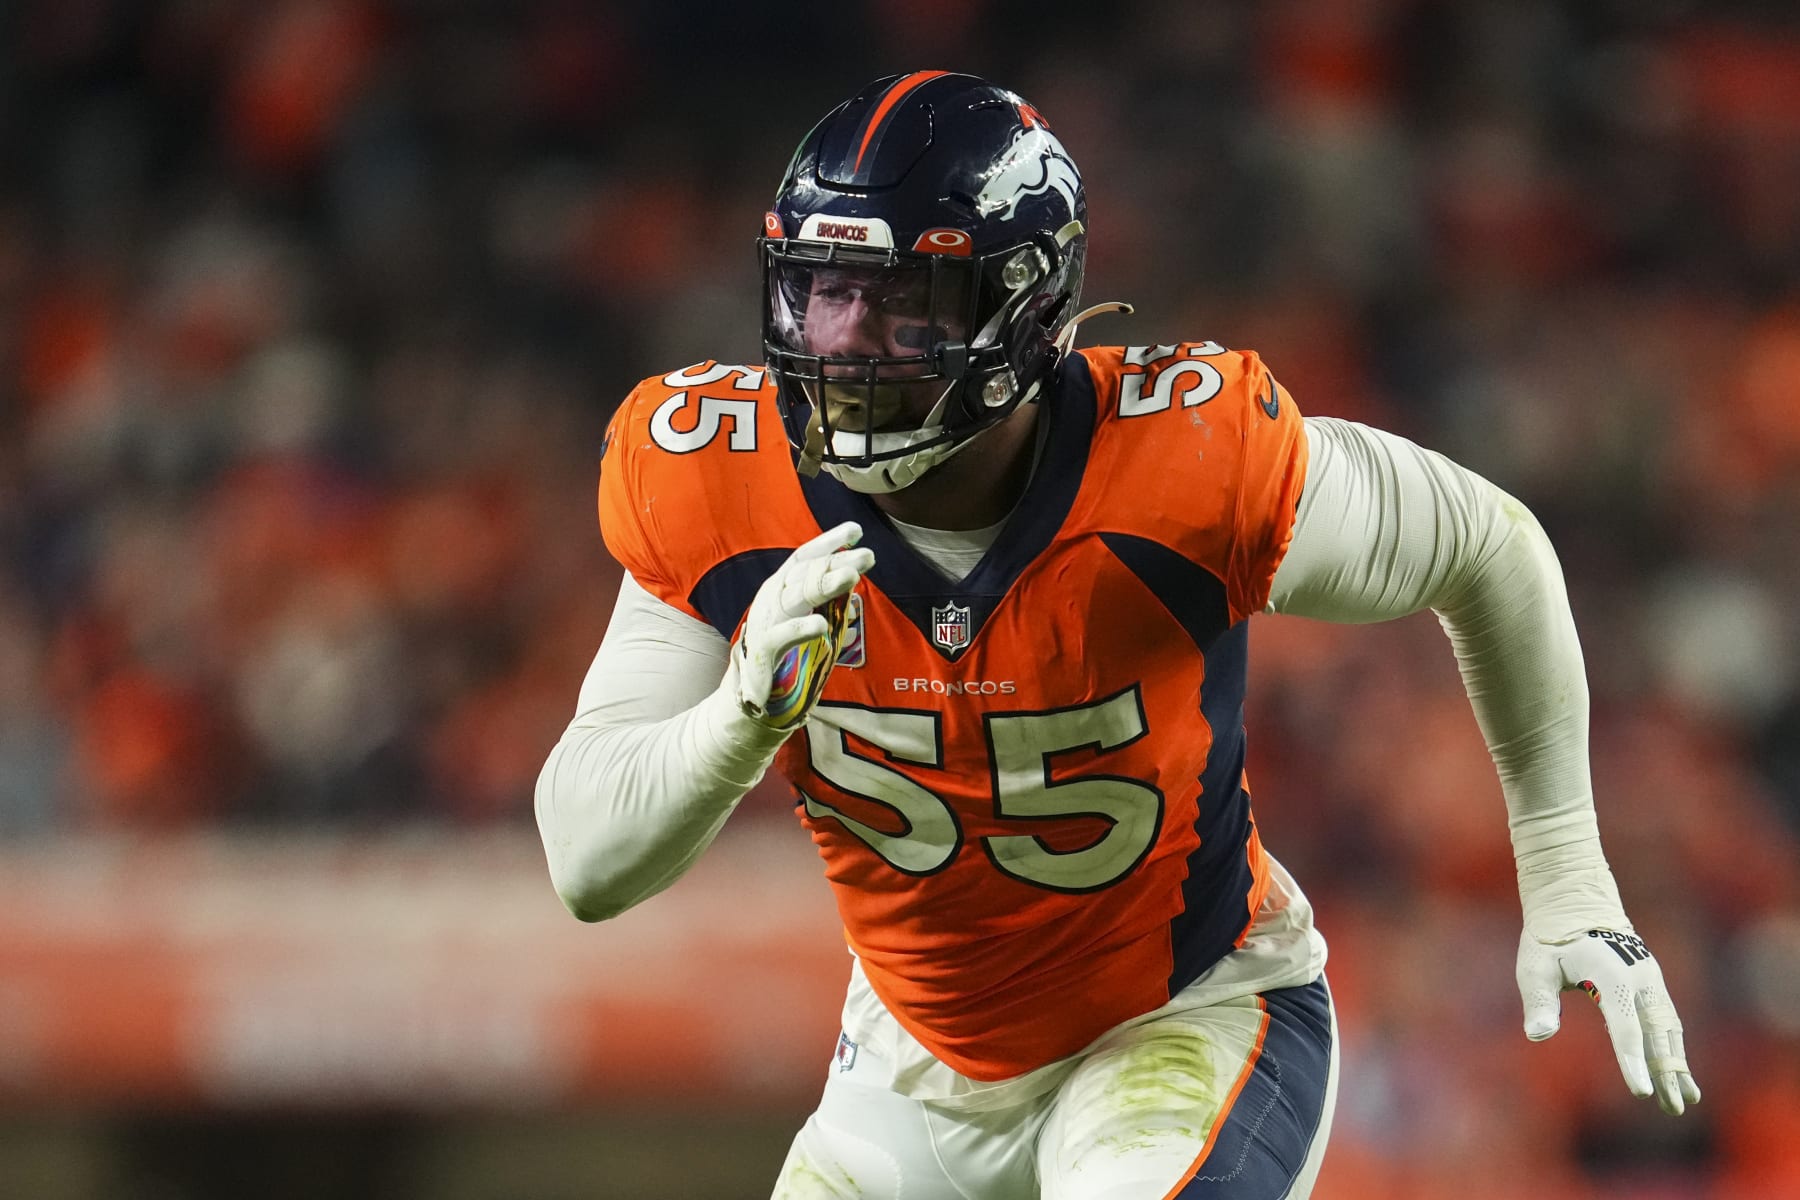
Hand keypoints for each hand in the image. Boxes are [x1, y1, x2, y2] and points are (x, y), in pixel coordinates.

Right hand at [733, 521, 873, 730]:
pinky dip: (802, 628)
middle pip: (807, 572)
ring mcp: (766, 621)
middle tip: (868, 556)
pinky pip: (783, 635)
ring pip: (797, 596)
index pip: (805, 557)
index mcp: (783, 587)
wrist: (755, 692)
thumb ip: (829, 606)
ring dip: (825, 584)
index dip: (829, 541)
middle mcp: (772, 598)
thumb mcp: (810, 621)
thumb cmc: (787, 651)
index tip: (856, 531)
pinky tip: (822, 625)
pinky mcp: (763, 649)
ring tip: (851, 576)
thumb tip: (856, 591)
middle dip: (838, 561)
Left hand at [1516, 928, 1700, 1114]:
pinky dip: (1673, 1046)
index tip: (1640, 1091)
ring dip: (1676, 1063)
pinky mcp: (1651, 981)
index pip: (1624, 1024)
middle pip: (1656, 1032)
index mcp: (1610, 973)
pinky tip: (1677, 1071)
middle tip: (1673, 1108)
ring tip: (1686, 1099)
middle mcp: (1638, 976)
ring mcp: (1649, 978)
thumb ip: (1539, 1000)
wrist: (1574, 901)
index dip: (1632, 1059)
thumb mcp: (1535, 965)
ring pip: (1668, 1027)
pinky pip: (1666, 1019)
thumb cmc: (1550, 938)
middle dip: (1666, 1072)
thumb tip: (1538, 1035)